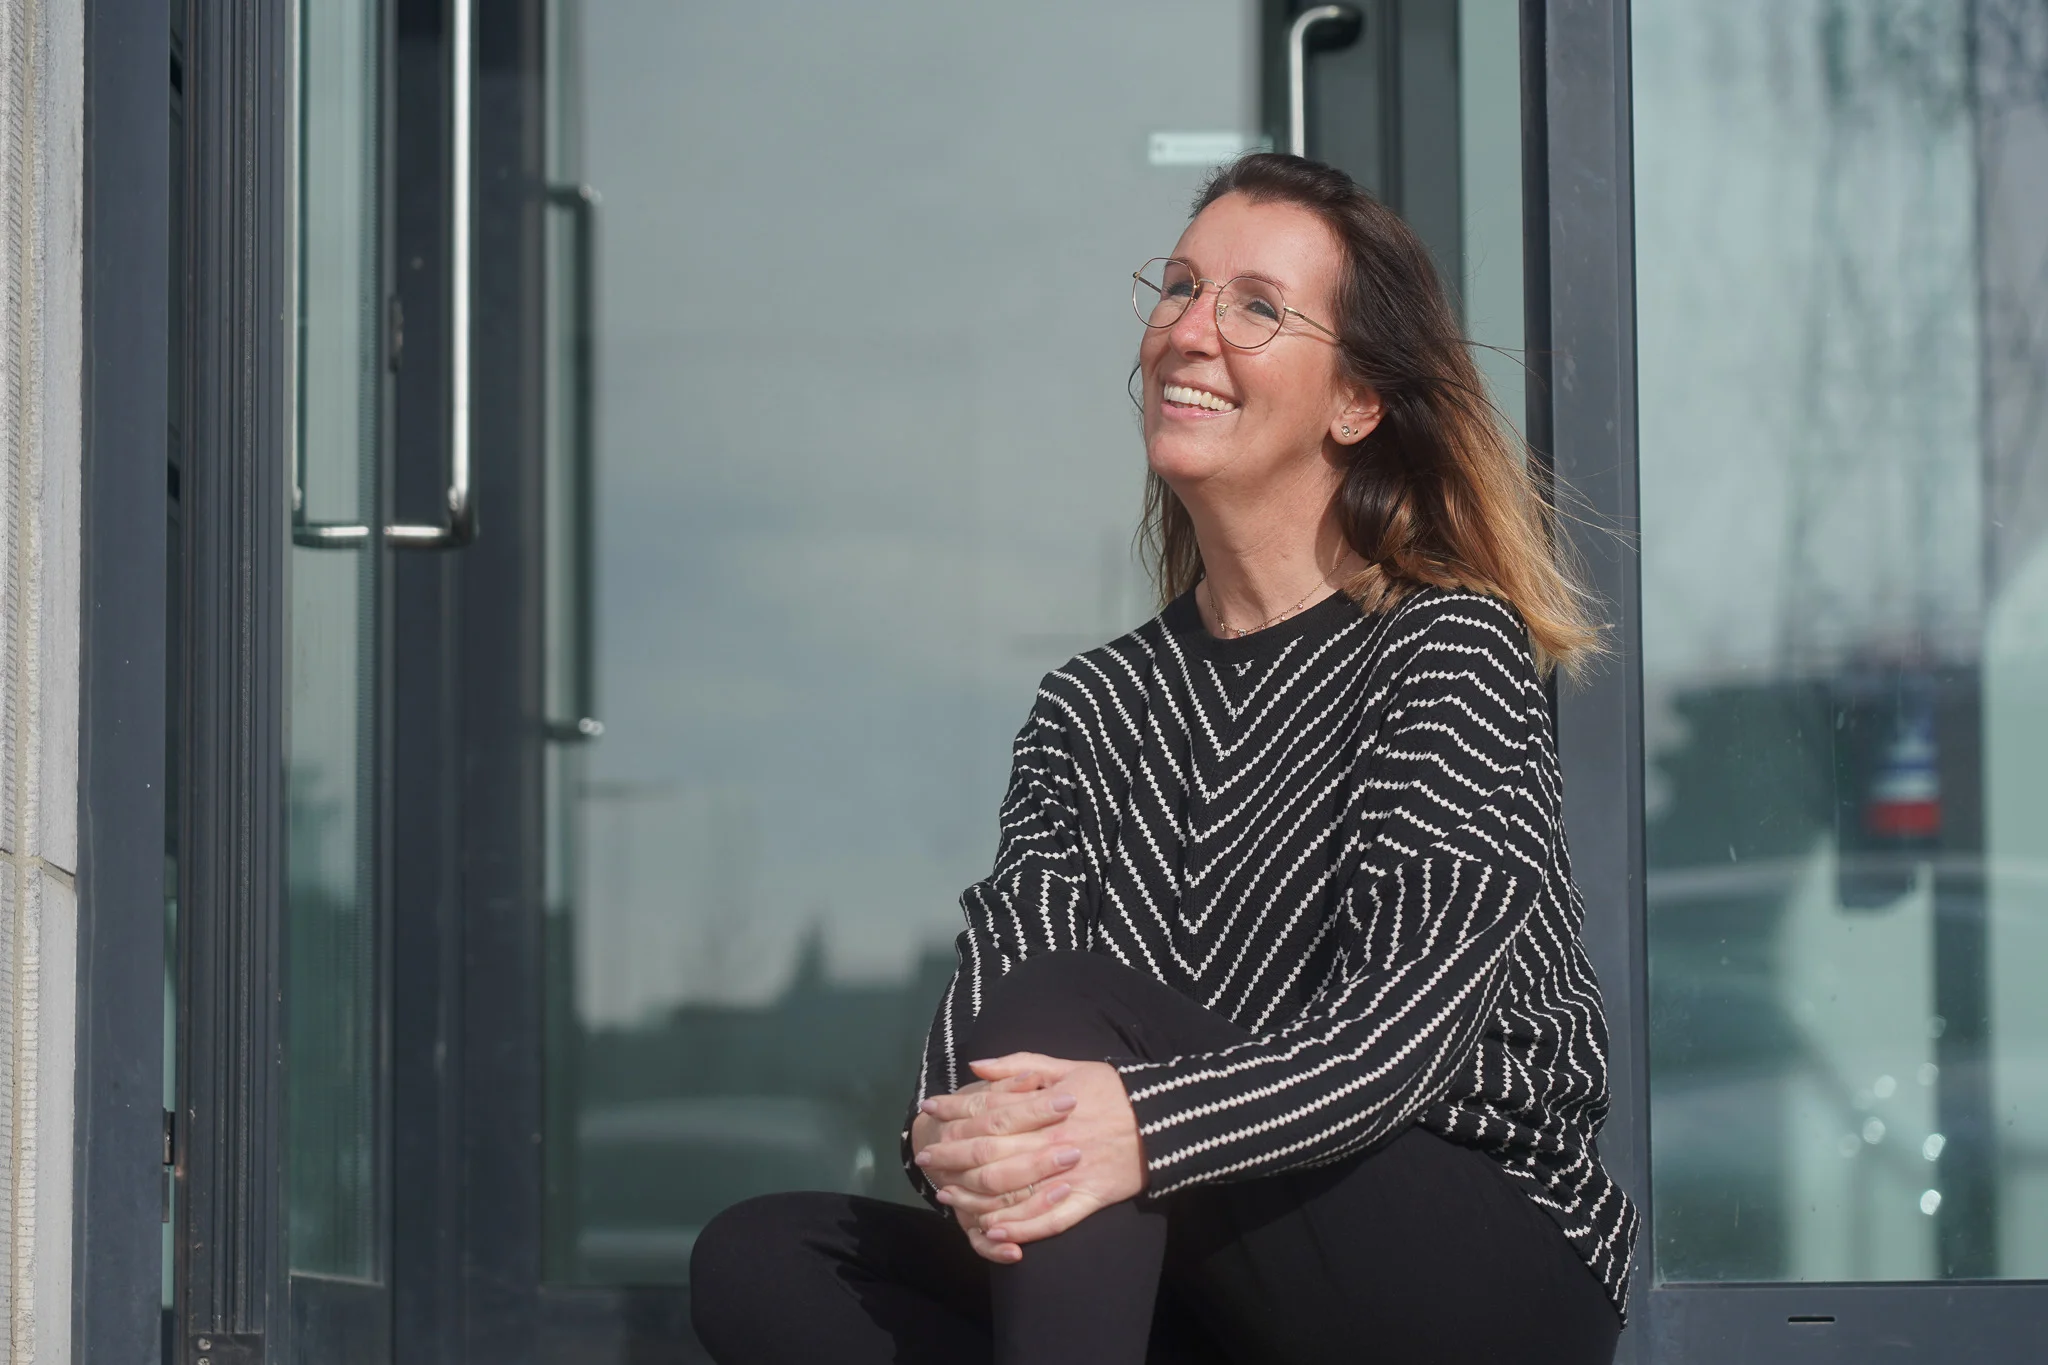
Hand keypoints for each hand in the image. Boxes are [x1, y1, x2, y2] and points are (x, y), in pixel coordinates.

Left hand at [921, 1052, 1145, 1250]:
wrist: (1166, 1119)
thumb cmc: (1113, 1089)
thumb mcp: (1069, 1067)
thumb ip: (1020, 1066)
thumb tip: (977, 1066)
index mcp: (1047, 1108)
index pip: (988, 1112)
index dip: (954, 1113)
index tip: (929, 1112)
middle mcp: (1053, 1142)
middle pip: (991, 1154)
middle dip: (953, 1157)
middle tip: (926, 1159)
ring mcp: (1070, 1174)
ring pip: (1013, 1191)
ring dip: (975, 1196)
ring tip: (947, 1196)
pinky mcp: (1089, 1199)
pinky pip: (1051, 1220)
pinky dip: (1020, 1227)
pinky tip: (993, 1230)